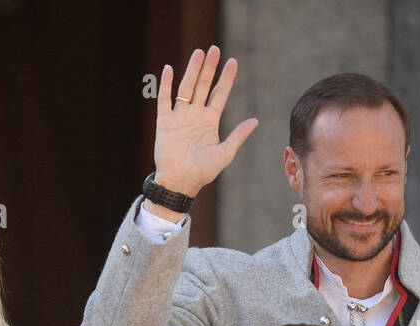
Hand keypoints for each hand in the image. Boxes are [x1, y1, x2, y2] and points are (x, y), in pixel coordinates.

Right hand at [151, 46, 258, 203]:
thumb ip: (238, 136)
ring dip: (192, 71)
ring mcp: (179, 117)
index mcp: (210, 121)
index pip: (219, 94)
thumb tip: (255, 121)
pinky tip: (168, 69)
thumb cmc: (202, 172)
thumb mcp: (225, 153)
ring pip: (186, 88)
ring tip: (198, 53)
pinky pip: (164, 99)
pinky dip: (165, 84)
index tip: (232, 61)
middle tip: (214, 49)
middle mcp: (195, 116)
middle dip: (209, 68)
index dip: (226, 78)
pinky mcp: (164, 122)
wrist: (180, 183)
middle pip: (203, 86)